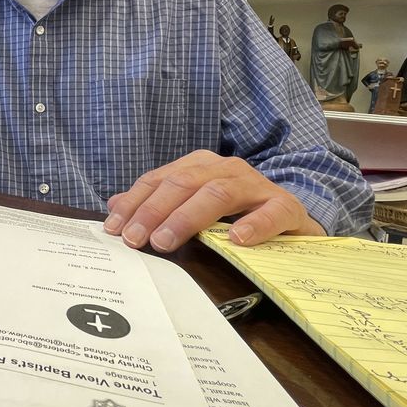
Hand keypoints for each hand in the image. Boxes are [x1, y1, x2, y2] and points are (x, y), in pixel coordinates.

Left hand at [102, 150, 324, 251]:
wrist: (292, 220)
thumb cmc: (237, 213)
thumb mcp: (193, 207)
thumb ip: (157, 204)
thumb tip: (114, 205)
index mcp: (200, 166)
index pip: (159, 180)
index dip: (134, 203)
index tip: (114, 228)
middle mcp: (225, 168)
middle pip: (183, 183)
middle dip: (153, 211)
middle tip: (135, 239)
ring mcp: (256, 185)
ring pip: (218, 193)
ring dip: (188, 218)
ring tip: (166, 240)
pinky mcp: (286, 206)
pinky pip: (271, 212)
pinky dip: (254, 224)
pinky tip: (237, 240)